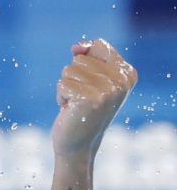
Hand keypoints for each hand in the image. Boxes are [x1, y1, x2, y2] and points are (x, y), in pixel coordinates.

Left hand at [52, 39, 136, 157]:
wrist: (78, 144)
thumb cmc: (81, 109)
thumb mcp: (89, 79)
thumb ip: (86, 56)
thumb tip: (77, 47)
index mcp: (128, 73)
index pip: (99, 45)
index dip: (84, 59)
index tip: (90, 82)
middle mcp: (123, 81)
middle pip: (80, 59)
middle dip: (73, 78)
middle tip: (82, 98)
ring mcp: (109, 90)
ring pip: (69, 70)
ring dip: (66, 87)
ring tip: (77, 104)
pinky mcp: (91, 99)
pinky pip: (62, 84)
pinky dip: (61, 97)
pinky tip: (71, 110)